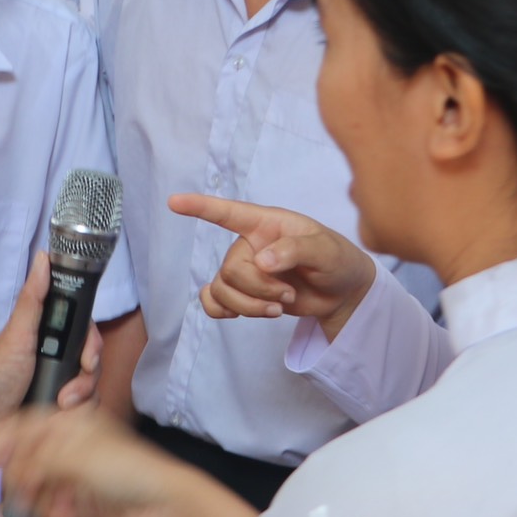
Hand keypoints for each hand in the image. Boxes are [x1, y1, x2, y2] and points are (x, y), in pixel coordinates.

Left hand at [0, 255, 100, 452]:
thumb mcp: (16, 335)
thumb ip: (33, 299)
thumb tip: (43, 257)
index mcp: (49, 337)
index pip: (87, 333)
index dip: (92, 345)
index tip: (87, 358)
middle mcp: (58, 358)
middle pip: (94, 361)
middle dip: (87, 378)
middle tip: (69, 392)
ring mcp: (60, 384)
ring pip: (92, 387)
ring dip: (82, 398)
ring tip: (59, 405)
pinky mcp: (59, 411)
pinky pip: (84, 410)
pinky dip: (76, 414)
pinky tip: (60, 416)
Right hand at [0, 407, 195, 516]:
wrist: (163, 503)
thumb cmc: (128, 469)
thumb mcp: (74, 459)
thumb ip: (35, 460)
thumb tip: (8, 467)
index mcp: (68, 423)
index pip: (18, 425)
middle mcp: (69, 444)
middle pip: (24, 459)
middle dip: (21, 481)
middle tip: (20, 494)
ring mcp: (74, 472)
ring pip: (37, 488)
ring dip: (41, 505)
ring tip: (56, 516)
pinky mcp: (80, 498)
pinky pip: (52, 507)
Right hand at [176, 193, 374, 341]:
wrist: (341, 293)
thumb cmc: (336, 260)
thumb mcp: (326, 250)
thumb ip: (295, 251)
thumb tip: (261, 262)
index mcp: (268, 223)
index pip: (230, 212)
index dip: (201, 207)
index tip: (174, 202)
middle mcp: (250, 244)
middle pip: (231, 268)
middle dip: (259, 288)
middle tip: (288, 294)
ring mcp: (245, 269)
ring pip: (222, 288)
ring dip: (250, 305)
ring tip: (280, 306)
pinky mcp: (244, 293)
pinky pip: (213, 301)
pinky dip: (224, 311)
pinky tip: (243, 314)